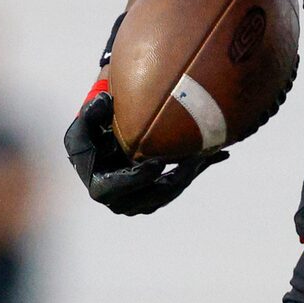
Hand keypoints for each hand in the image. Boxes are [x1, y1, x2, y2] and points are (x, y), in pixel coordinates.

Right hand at [62, 92, 223, 215]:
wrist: (100, 148)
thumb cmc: (91, 136)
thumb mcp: (85, 125)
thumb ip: (90, 114)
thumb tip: (104, 101)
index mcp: (101, 187)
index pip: (119, 188)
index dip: (137, 179)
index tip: (157, 164)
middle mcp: (122, 201)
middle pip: (153, 196)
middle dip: (176, 179)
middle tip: (193, 161)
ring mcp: (141, 201)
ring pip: (170, 192)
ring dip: (190, 174)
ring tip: (208, 154)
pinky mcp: (157, 195)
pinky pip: (179, 185)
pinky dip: (196, 170)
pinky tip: (218, 154)